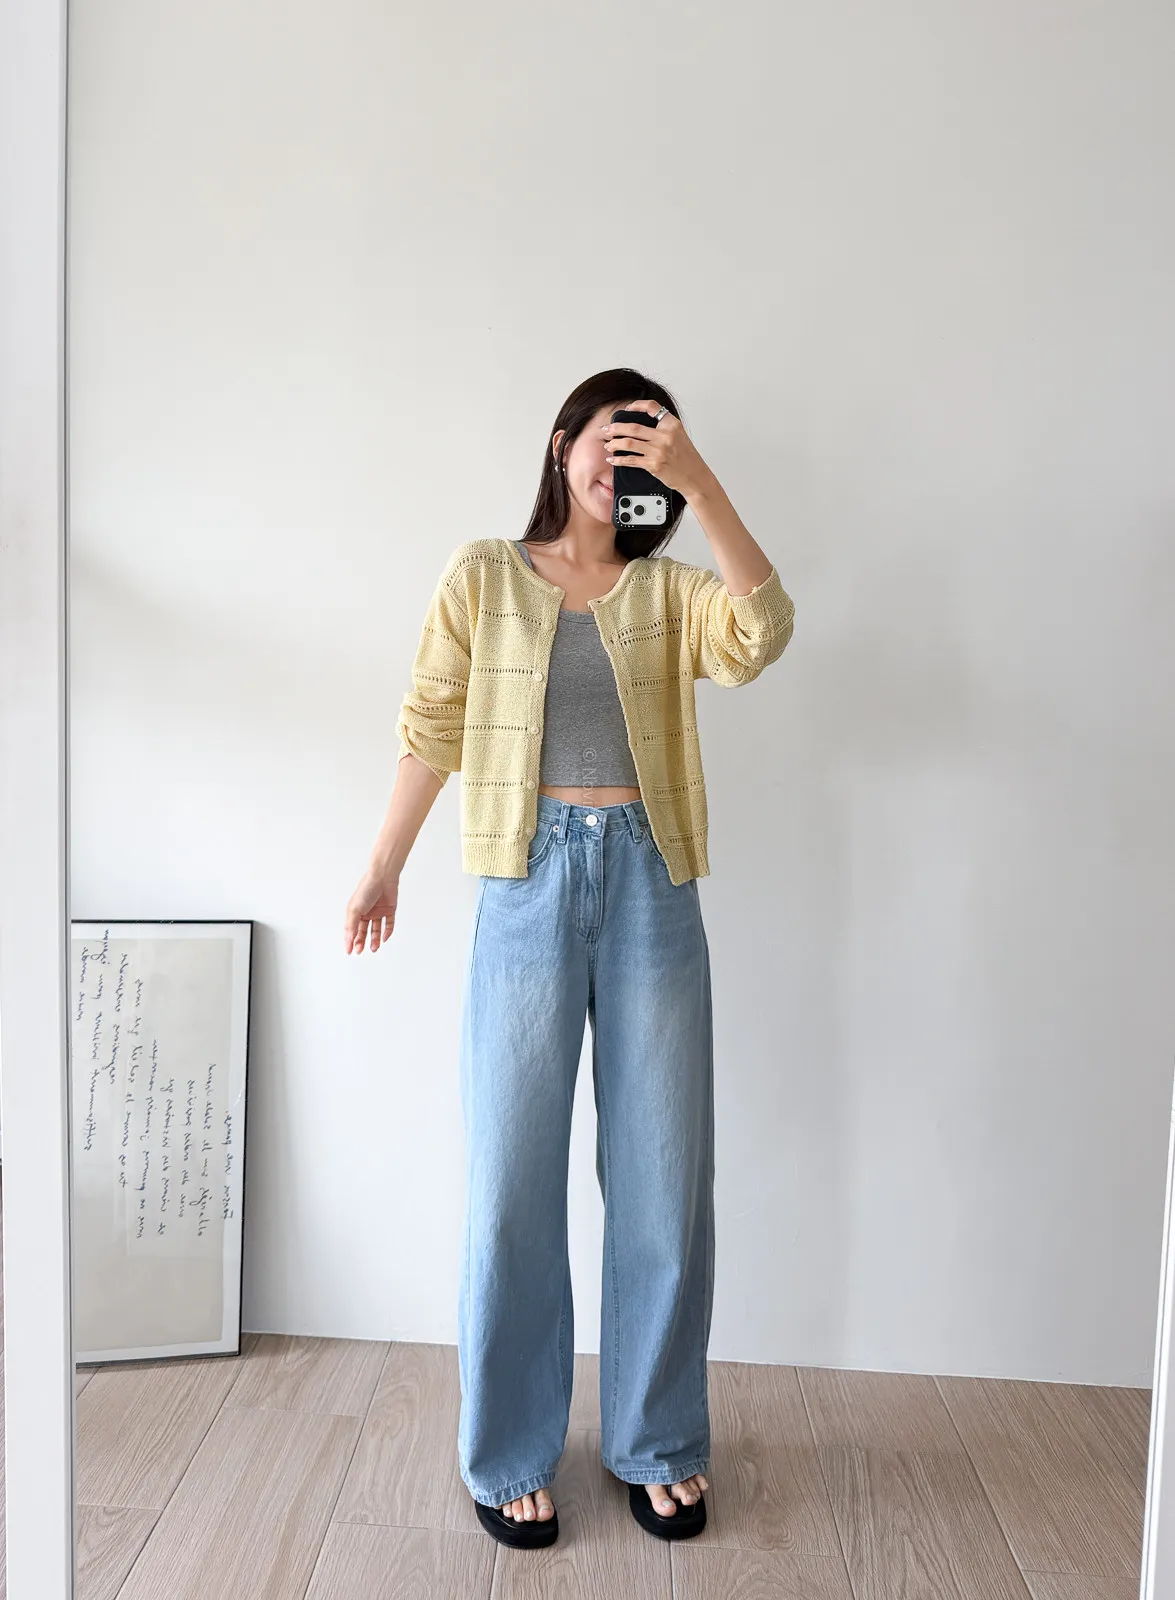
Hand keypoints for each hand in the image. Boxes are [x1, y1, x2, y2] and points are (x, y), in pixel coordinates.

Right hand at [344, 868, 399, 953]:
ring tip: (374, 948)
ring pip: (376, 929)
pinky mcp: (389, 910)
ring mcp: (378, 911)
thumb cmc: (366, 889)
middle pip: (363, 931)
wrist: (383, 877)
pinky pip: (389, 923)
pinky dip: (387, 931)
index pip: (351, 929)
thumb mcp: (354, 909)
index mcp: (355, 911)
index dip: (350, 940)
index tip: (350, 951)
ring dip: (374, 939)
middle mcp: (366, 912)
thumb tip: (348, 940)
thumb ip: (351, 926)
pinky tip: (384, 938)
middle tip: (361, 950)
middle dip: (361, 942)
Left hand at [600, 399, 714, 498]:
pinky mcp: (654, 465)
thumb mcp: (679, 436)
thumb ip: (664, 428)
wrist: (695, 476)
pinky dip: (619, 460)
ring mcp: (659, 450)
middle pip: (634, 427)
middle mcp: (665, 435)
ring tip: (608, 444)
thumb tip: (641, 426)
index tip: (626, 409)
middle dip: (616, 428)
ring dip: (615, 443)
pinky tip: (613, 460)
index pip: (652, 407)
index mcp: (672, 424)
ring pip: (629, 443)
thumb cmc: (687, 458)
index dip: (636, 405)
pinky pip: (631, 460)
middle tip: (606, 429)